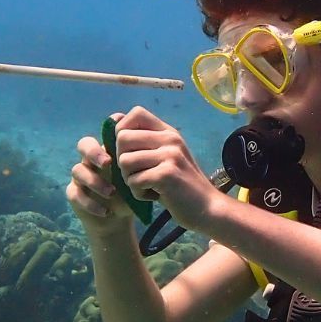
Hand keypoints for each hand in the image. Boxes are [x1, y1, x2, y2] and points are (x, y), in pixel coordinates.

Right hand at [66, 124, 134, 232]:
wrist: (118, 217)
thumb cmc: (130, 193)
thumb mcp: (138, 178)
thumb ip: (143, 164)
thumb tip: (152, 149)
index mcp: (107, 151)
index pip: (103, 133)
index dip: (107, 133)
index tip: (120, 138)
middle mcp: (91, 160)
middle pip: (83, 144)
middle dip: (94, 152)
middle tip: (108, 163)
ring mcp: (80, 176)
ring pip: (78, 171)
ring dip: (95, 182)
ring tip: (112, 193)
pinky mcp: (74, 193)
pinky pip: (75, 194)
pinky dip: (90, 203)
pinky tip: (105, 211)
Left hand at [113, 106, 219, 229]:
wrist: (207, 208)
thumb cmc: (180, 186)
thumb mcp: (165, 156)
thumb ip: (144, 141)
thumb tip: (114, 119)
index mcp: (168, 132)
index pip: (135, 113)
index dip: (123, 131)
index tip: (130, 151)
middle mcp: (170, 139)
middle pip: (122, 138)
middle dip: (122, 161)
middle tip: (139, 175)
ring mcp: (170, 155)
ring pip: (124, 161)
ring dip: (130, 180)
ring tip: (147, 186)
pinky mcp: (166, 175)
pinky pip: (134, 181)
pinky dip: (138, 194)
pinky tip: (154, 196)